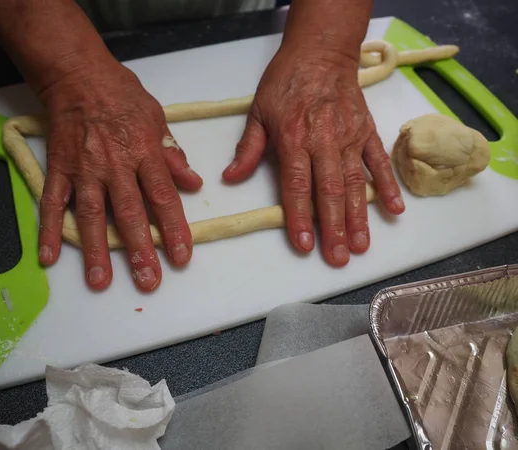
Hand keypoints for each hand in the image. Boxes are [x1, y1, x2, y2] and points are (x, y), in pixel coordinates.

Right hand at [37, 57, 202, 290]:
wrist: (79, 76)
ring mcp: (84, 169)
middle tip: (147, 282)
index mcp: (145, 153)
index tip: (181, 256)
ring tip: (100, 281)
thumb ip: (173, 156)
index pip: (163, 198)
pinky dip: (49, 230)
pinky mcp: (59, 169)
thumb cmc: (122, 96)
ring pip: (92, 215)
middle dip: (140, 251)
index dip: (173, 229)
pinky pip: (53, 203)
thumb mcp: (158, 119)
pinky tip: (48, 257)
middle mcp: (115, 166)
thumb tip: (193, 182)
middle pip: (130, 214)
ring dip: (96, 251)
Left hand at [222, 46, 404, 265]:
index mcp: (294, 138)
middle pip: (330, 191)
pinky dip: (388, 186)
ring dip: (360, 216)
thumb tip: (231, 179)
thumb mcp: (258, 112)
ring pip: (356, 182)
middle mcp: (324, 141)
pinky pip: (379, 162)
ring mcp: (349, 137)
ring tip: (361, 246)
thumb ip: (247, 149)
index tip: (304, 245)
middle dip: (334, 228)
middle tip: (338, 258)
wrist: (320, 53)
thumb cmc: (285, 82)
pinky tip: (394, 210)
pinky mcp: (367, 131)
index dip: (300, 217)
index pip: (297, 185)